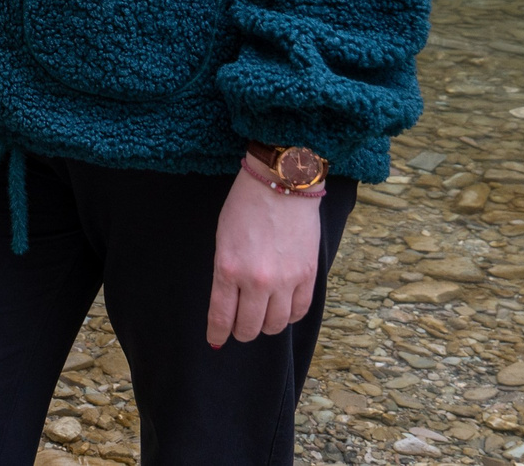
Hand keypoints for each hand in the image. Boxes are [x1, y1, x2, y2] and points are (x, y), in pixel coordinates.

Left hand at [206, 170, 321, 346]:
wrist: (281, 183)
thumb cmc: (245, 206)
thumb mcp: (222, 239)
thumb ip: (224, 273)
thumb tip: (227, 305)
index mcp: (227, 269)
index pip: (221, 317)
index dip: (218, 334)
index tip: (216, 341)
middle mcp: (256, 280)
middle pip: (249, 327)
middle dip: (241, 331)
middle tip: (240, 326)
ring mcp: (285, 280)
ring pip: (276, 325)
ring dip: (266, 325)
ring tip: (262, 316)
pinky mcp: (308, 275)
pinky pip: (300, 311)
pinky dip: (290, 315)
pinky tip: (283, 308)